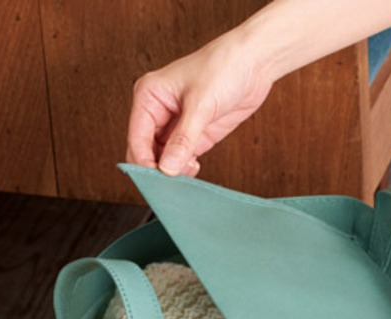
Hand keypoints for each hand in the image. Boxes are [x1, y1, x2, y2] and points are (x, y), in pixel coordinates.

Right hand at [126, 36, 274, 177]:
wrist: (254, 63)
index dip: (144, 162)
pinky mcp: (195, 135)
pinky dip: (185, 169)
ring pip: (163, 158)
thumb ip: (184, 139)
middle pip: (145, 151)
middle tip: (171, 184)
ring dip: (171, 171)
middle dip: (156, 169)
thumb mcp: (201, 104)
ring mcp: (176, 125)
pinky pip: (181, 159)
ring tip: (186, 175)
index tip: (157, 180)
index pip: (136, 138)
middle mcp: (158, 111)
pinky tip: (194, 170)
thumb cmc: (223, 67)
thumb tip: (167, 168)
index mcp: (149, 96)